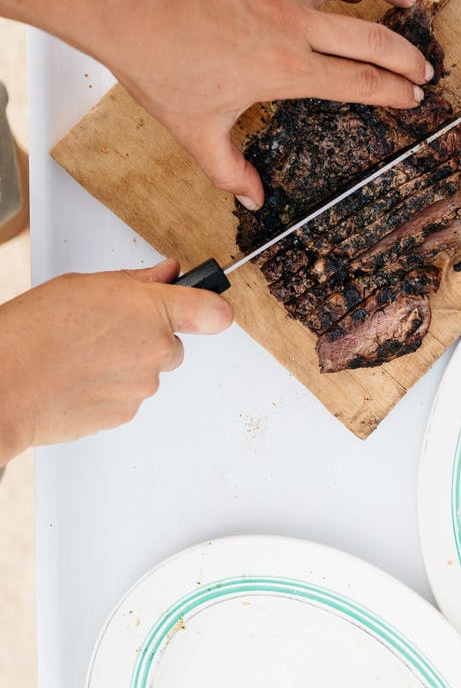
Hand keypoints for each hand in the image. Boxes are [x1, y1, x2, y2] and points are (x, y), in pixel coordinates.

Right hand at [0, 260, 231, 461]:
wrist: (6, 385)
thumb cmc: (33, 333)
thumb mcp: (84, 285)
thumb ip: (135, 282)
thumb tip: (166, 274)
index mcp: (152, 311)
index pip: (213, 311)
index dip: (211, 308)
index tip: (207, 307)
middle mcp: (156, 350)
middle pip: (173, 344)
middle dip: (149, 337)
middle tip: (106, 331)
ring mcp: (143, 386)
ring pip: (148, 371)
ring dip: (125, 364)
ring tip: (83, 355)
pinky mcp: (126, 414)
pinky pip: (128, 396)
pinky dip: (109, 388)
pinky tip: (79, 377)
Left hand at [102, 0, 430, 209]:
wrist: (127, 6)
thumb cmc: (160, 67)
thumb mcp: (196, 132)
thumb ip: (230, 171)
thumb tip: (252, 201)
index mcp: (286, 70)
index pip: (359, 82)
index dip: (392, 91)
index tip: (412, 97)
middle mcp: (293, 25)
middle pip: (372, 38)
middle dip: (406, 54)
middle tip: (423, 66)